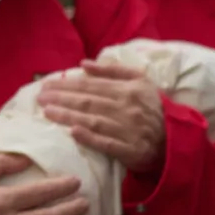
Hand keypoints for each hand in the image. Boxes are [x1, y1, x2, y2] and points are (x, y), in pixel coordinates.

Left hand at [37, 60, 166, 173]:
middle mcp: (128, 108)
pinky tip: (73, 132)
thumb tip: (84, 64)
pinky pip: (108, 143)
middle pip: (88, 101)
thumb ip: (113, 71)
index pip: (91, 86)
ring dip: (68, 115)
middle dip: (61, 98)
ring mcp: (129, 129)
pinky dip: (90, 138)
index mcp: (129, 89)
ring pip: (93, 120)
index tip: (46, 84)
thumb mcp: (140, 82)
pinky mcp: (131, 150)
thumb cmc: (152, 108)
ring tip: (47, 112)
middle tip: (39, 97)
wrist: (175, 140)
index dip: (67, 84)